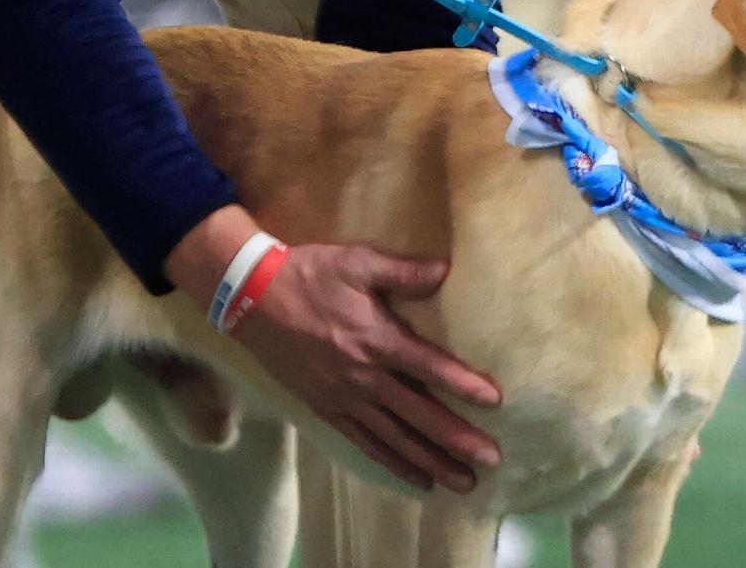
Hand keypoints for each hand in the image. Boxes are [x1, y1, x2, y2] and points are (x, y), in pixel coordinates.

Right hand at [166, 206, 501, 492]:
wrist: (251, 298)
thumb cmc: (309, 275)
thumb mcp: (356, 262)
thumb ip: (403, 272)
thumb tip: (445, 270)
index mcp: (375, 339)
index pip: (428, 367)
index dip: (462, 384)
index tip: (495, 401)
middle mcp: (363, 376)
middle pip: (418, 414)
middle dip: (456, 439)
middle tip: (492, 459)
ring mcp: (344, 398)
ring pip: (395, 438)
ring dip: (431, 461)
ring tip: (464, 483)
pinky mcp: (326, 409)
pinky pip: (365, 443)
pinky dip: (393, 463)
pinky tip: (419, 479)